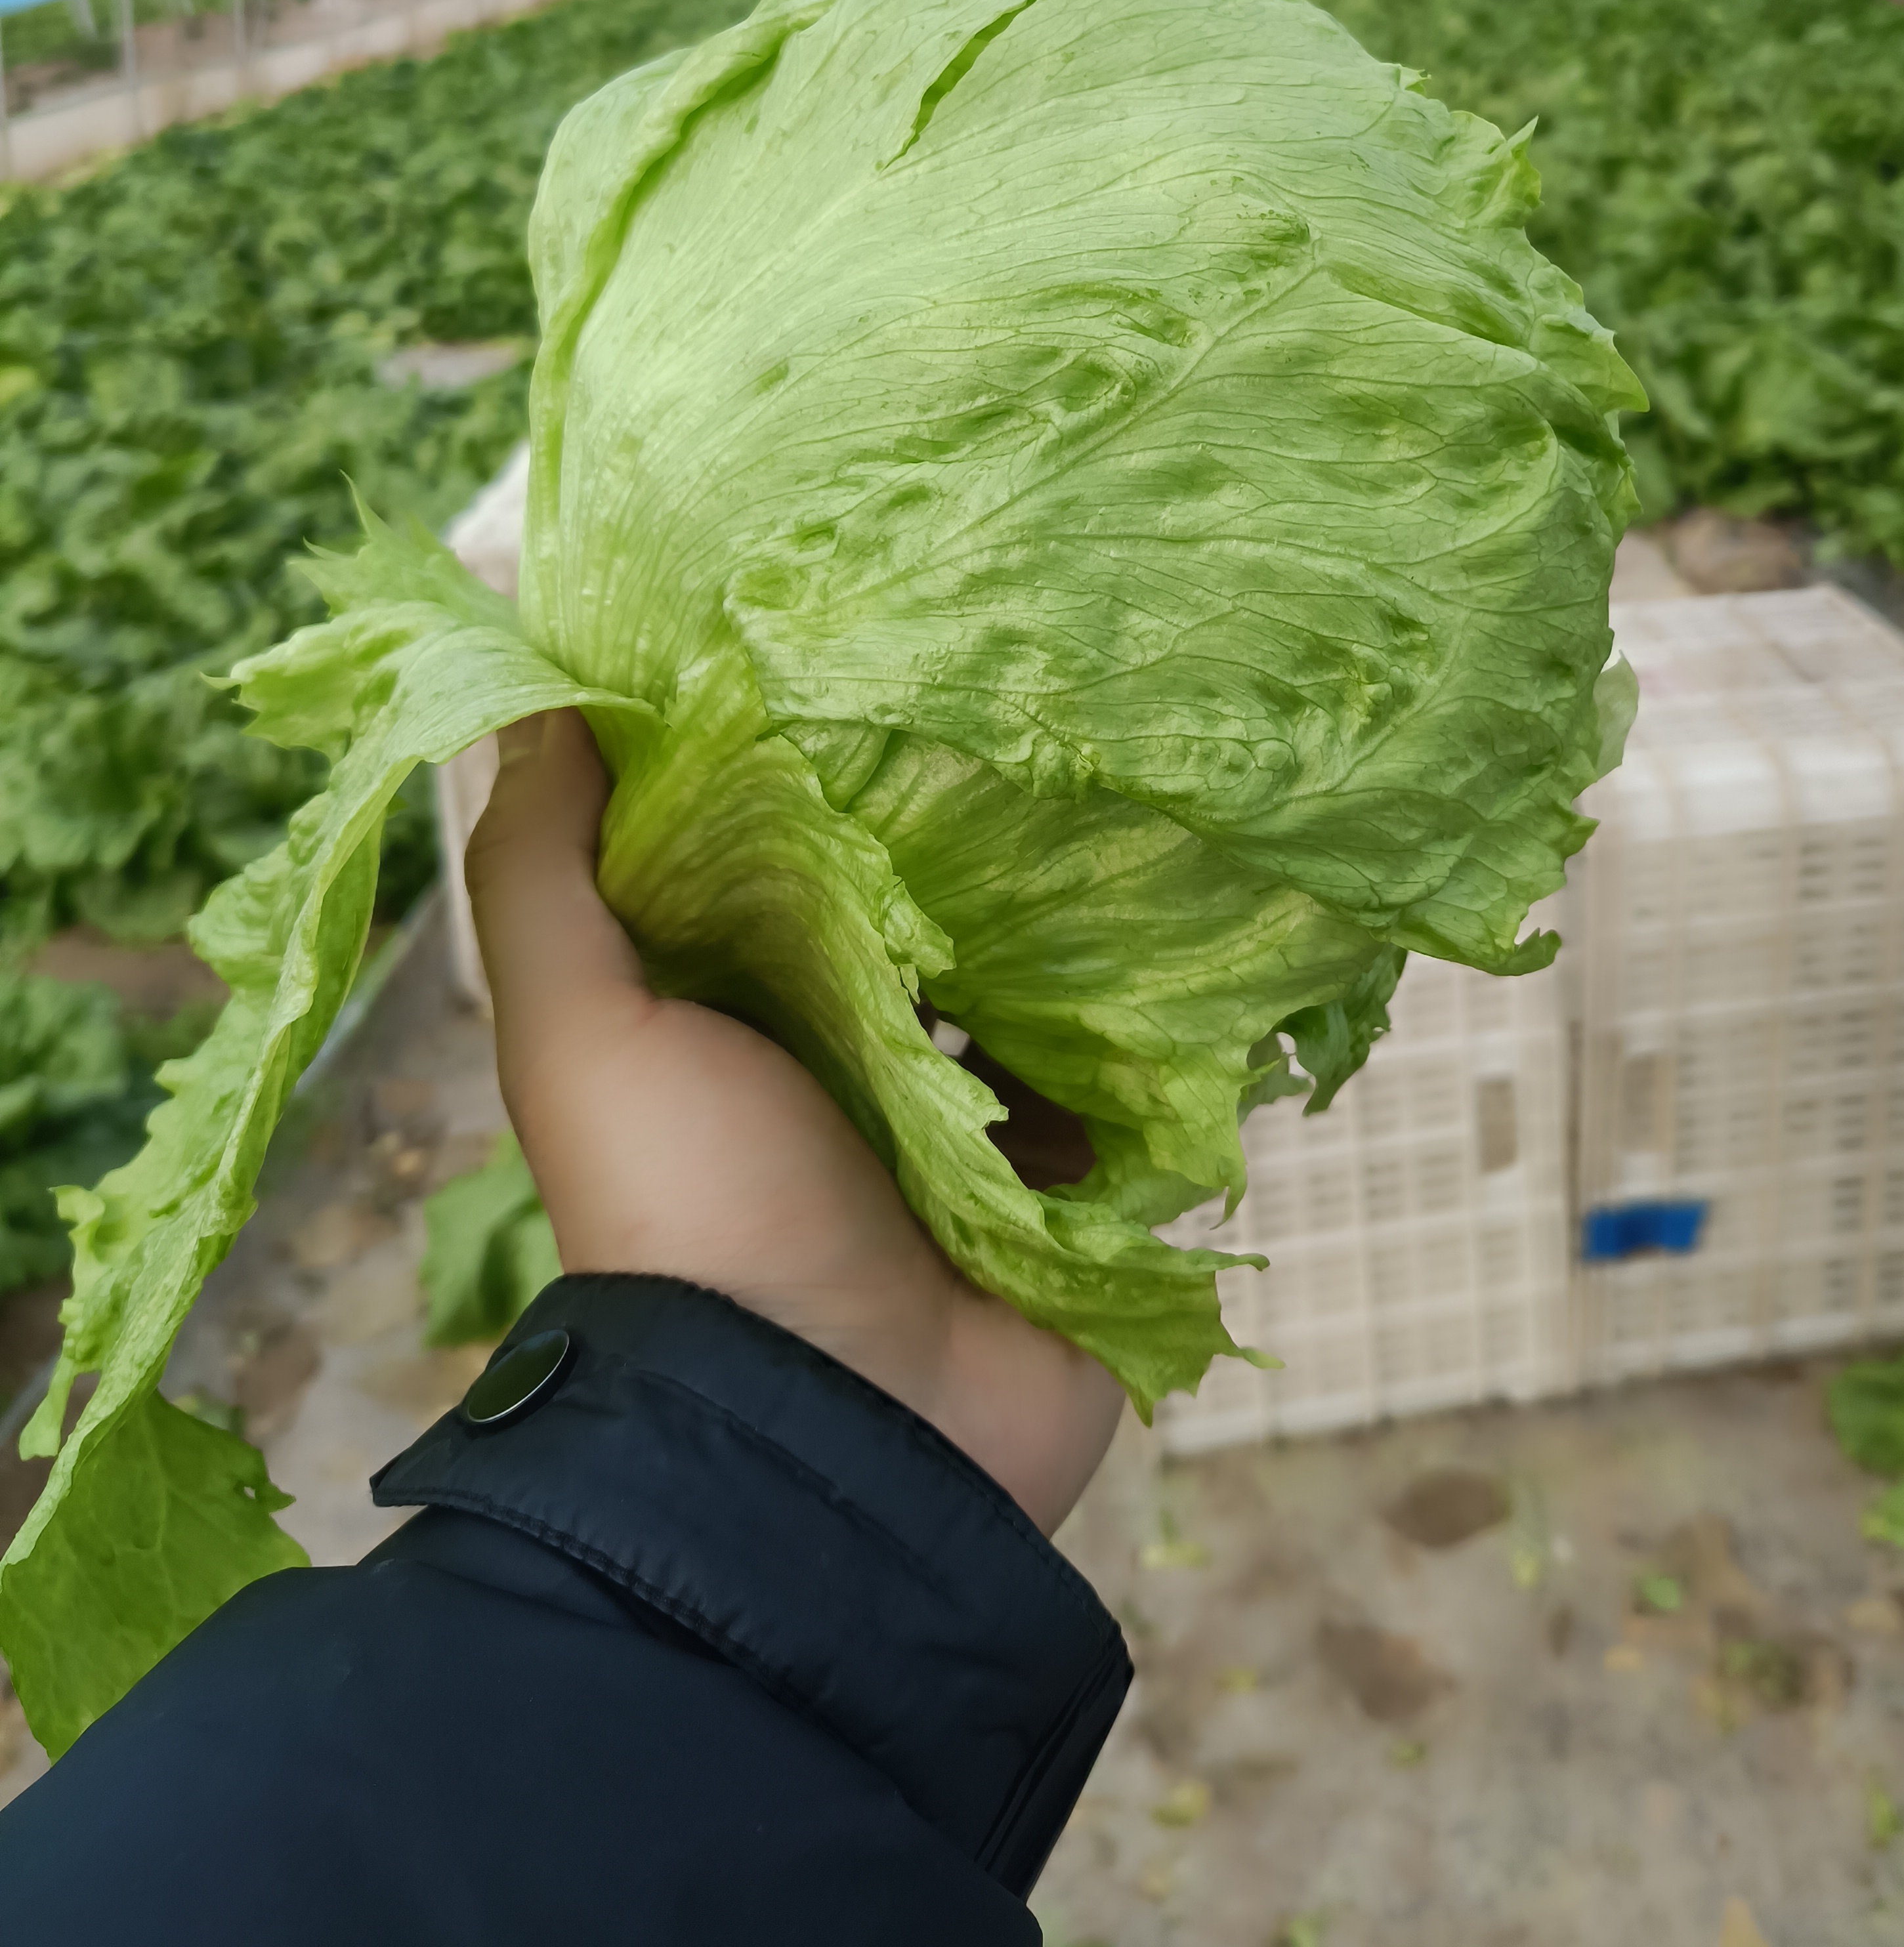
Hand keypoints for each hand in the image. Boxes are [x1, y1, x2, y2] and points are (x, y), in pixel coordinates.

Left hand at [464, 707, 1123, 1532]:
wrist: (829, 1434)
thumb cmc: (696, 1213)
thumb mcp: (583, 1033)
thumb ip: (542, 877)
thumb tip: (541, 710)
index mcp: (740, 1028)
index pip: (789, 869)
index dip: (821, 774)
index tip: (875, 658)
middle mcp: (852, 1076)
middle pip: (928, 923)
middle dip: (971, 843)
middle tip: (1036, 727)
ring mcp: (972, 1145)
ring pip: (1038, 997)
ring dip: (1072, 930)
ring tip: (1122, 823)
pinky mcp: (1070, 1200)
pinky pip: (1127, 1091)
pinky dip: (1145, 1036)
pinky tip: (1173, 956)